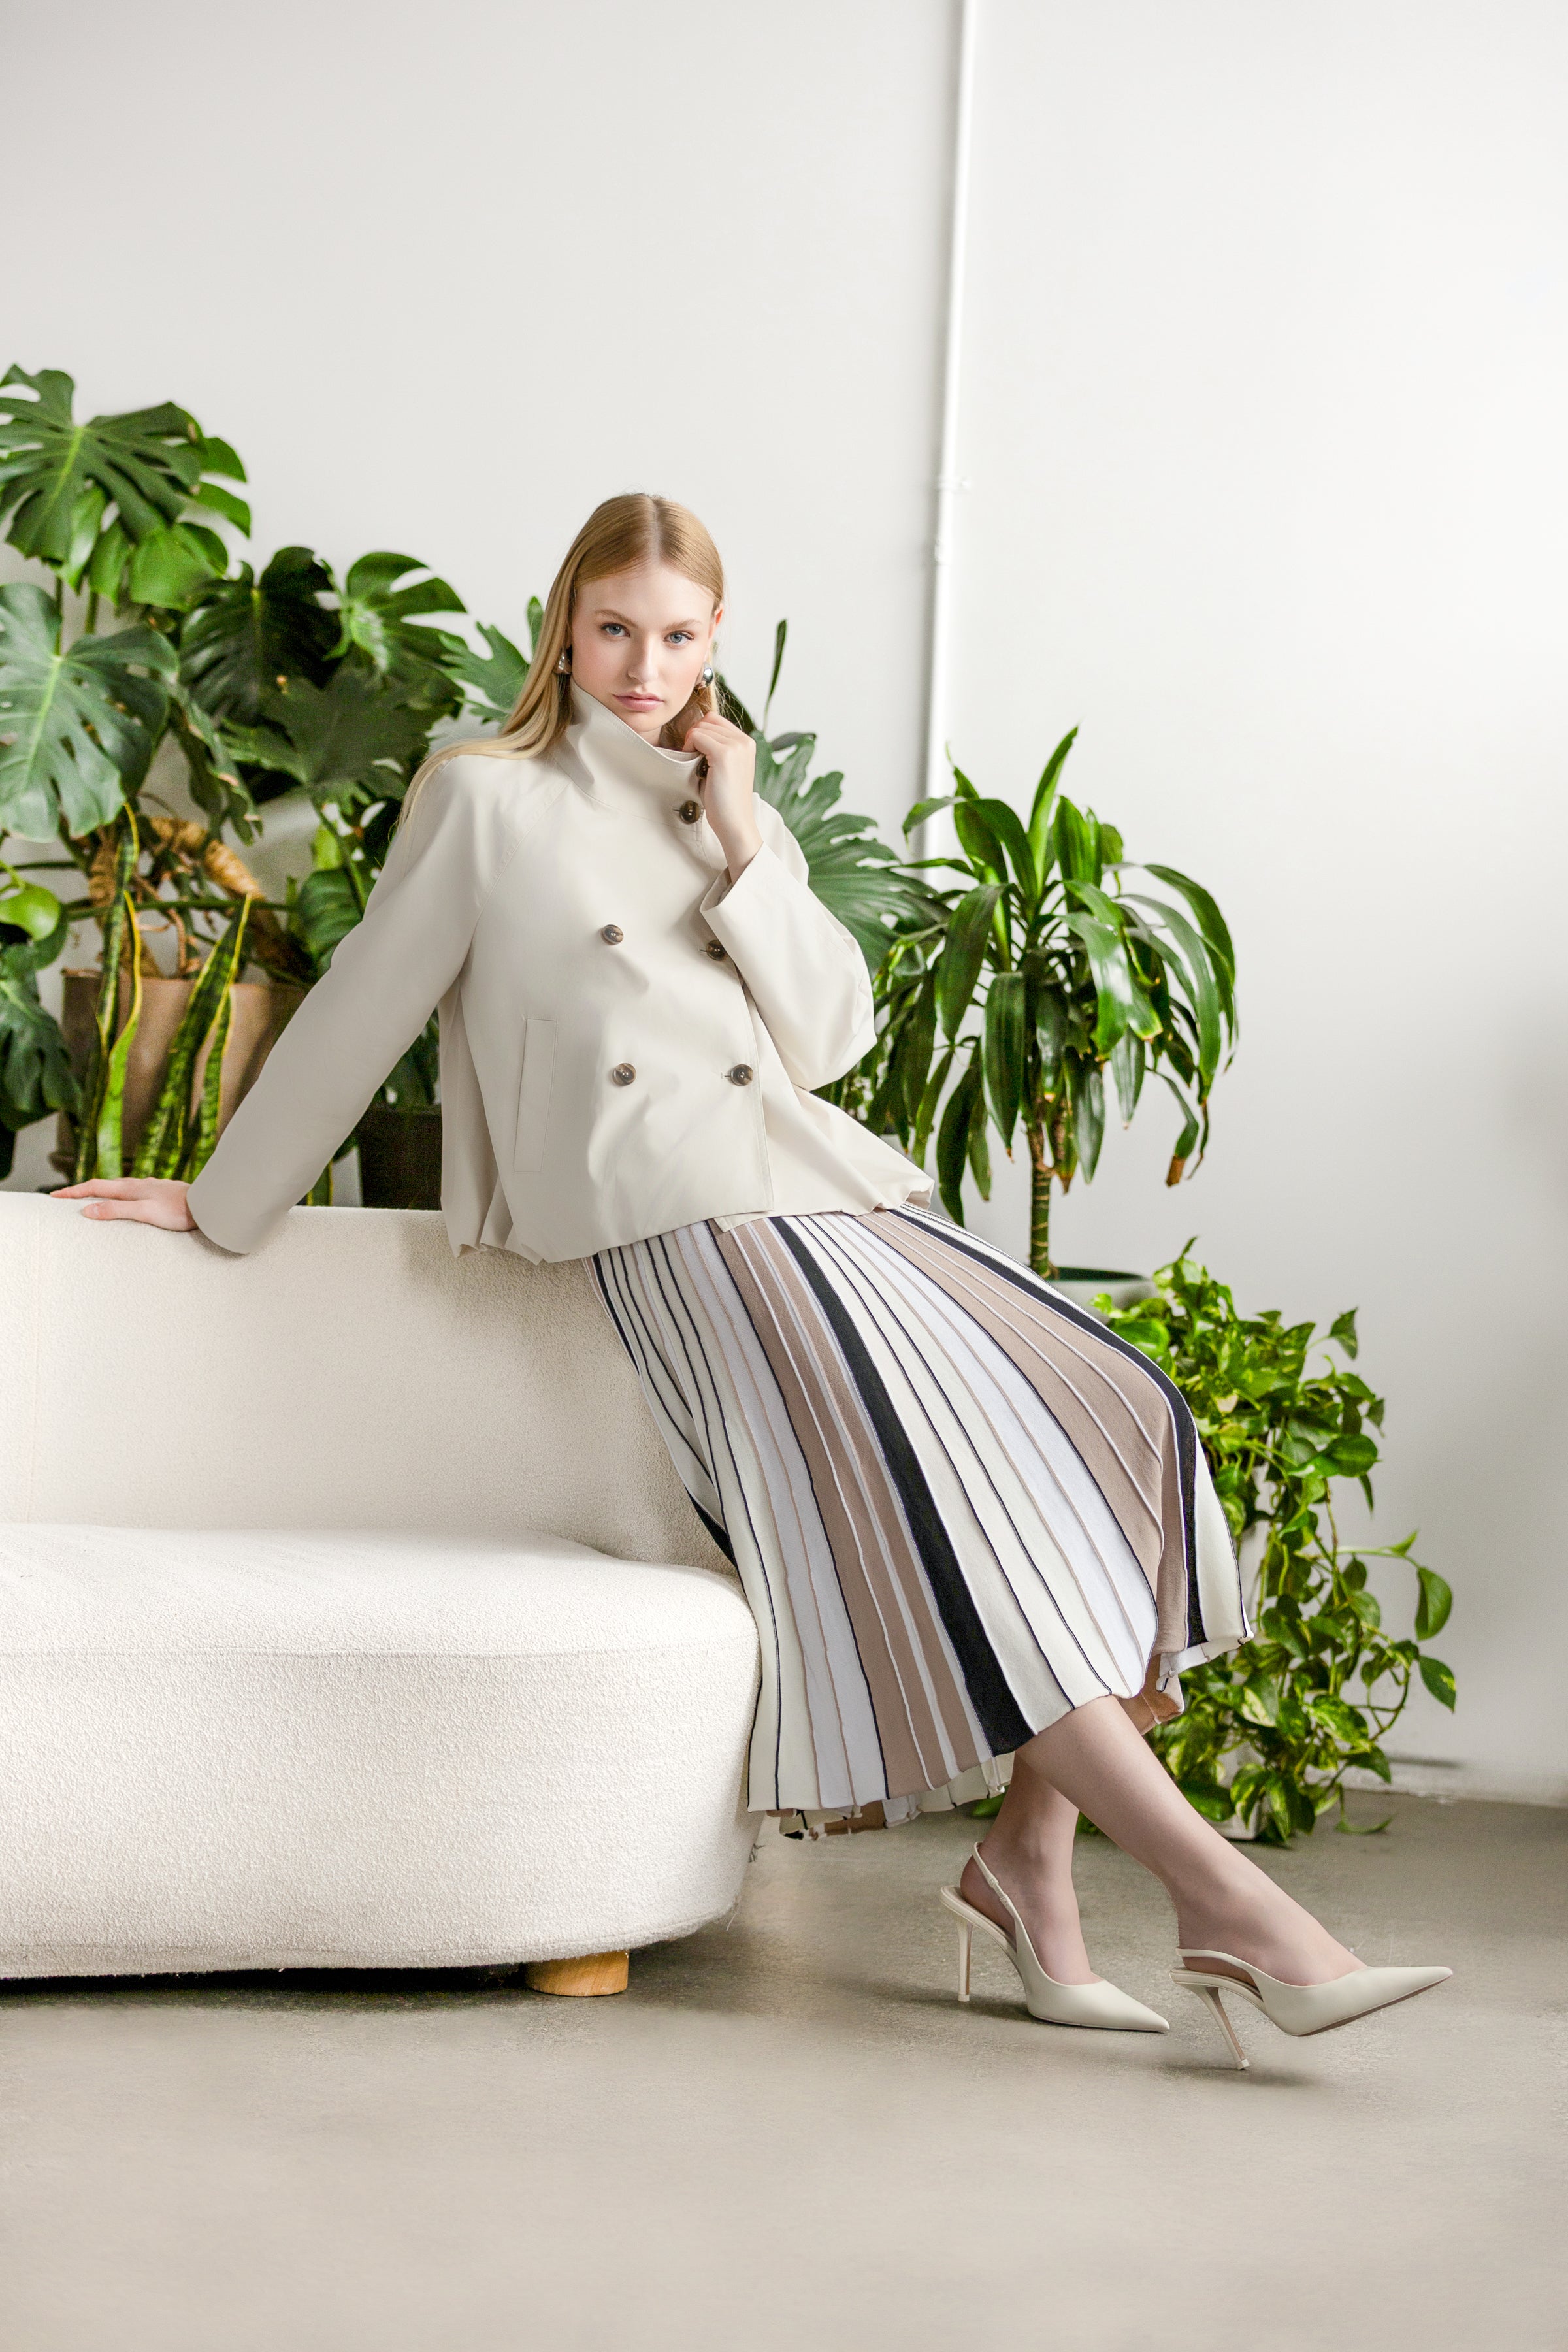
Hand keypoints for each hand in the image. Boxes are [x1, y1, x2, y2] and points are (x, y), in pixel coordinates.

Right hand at [54, 1177, 194, 1229]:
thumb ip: (116, 1210)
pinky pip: (136, 1192)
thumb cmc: (178, 1211)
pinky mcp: (164, 1193)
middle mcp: (140, 1184)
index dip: (73, 1191)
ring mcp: (152, 1187)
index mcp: (131, 1188)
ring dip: (104, 1191)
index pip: (95, 1187)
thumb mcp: (144, 1212)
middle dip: (84, 1189)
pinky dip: (123, 1195)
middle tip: (68, 1196)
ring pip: (122, 1187)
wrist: (208, 1205)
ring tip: (95, 1197)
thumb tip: (86, 1210)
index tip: (54, 1195)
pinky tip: (131, 1200)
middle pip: (106, 1184)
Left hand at [682, 711, 760, 879]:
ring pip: (701, 727)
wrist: (734, 823)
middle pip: (707, 720)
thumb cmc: (724, 800)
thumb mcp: (724, 768)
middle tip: (695, 762)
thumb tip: (694, 732)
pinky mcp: (724, 754)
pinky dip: (690, 748)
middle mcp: (744, 741)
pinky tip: (694, 766)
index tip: (699, 755)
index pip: (715, 719)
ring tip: (697, 766)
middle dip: (696, 738)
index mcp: (746, 742)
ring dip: (692, 744)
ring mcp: (736, 746)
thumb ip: (716, 748)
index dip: (702, 734)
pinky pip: (697, 736)